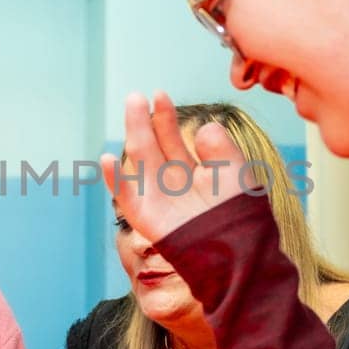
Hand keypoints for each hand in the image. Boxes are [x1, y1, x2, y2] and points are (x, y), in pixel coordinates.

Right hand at [100, 92, 247, 244]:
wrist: (238, 254)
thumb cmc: (242, 218)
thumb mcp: (236, 173)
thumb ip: (221, 148)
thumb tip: (202, 128)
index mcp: (193, 175)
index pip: (173, 140)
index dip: (164, 117)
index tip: (159, 94)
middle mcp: (173, 186)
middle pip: (153, 146)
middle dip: (144, 120)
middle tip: (136, 96)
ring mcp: (159, 201)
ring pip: (140, 161)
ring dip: (133, 133)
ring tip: (130, 106)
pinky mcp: (148, 219)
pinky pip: (126, 198)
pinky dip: (113, 180)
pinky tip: (106, 158)